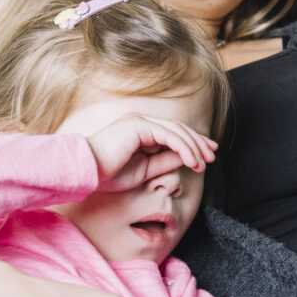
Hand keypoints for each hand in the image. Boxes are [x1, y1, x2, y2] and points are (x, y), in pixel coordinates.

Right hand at [87, 114, 217, 193]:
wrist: (84, 173)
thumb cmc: (107, 175)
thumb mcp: (143, 171)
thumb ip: (163, 162)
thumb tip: (185, 159)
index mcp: (140, 131)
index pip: (173, 134)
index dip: (192, 143)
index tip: (206, 156)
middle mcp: (141, 122)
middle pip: (179, 129)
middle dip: (198, 142)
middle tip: (213, 156)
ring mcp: (139, 121)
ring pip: (176, 131)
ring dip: (194, 147)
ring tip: (205, 162)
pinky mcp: (139, 126)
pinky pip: (169, 136)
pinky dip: (183, 148)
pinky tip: (192, 161)